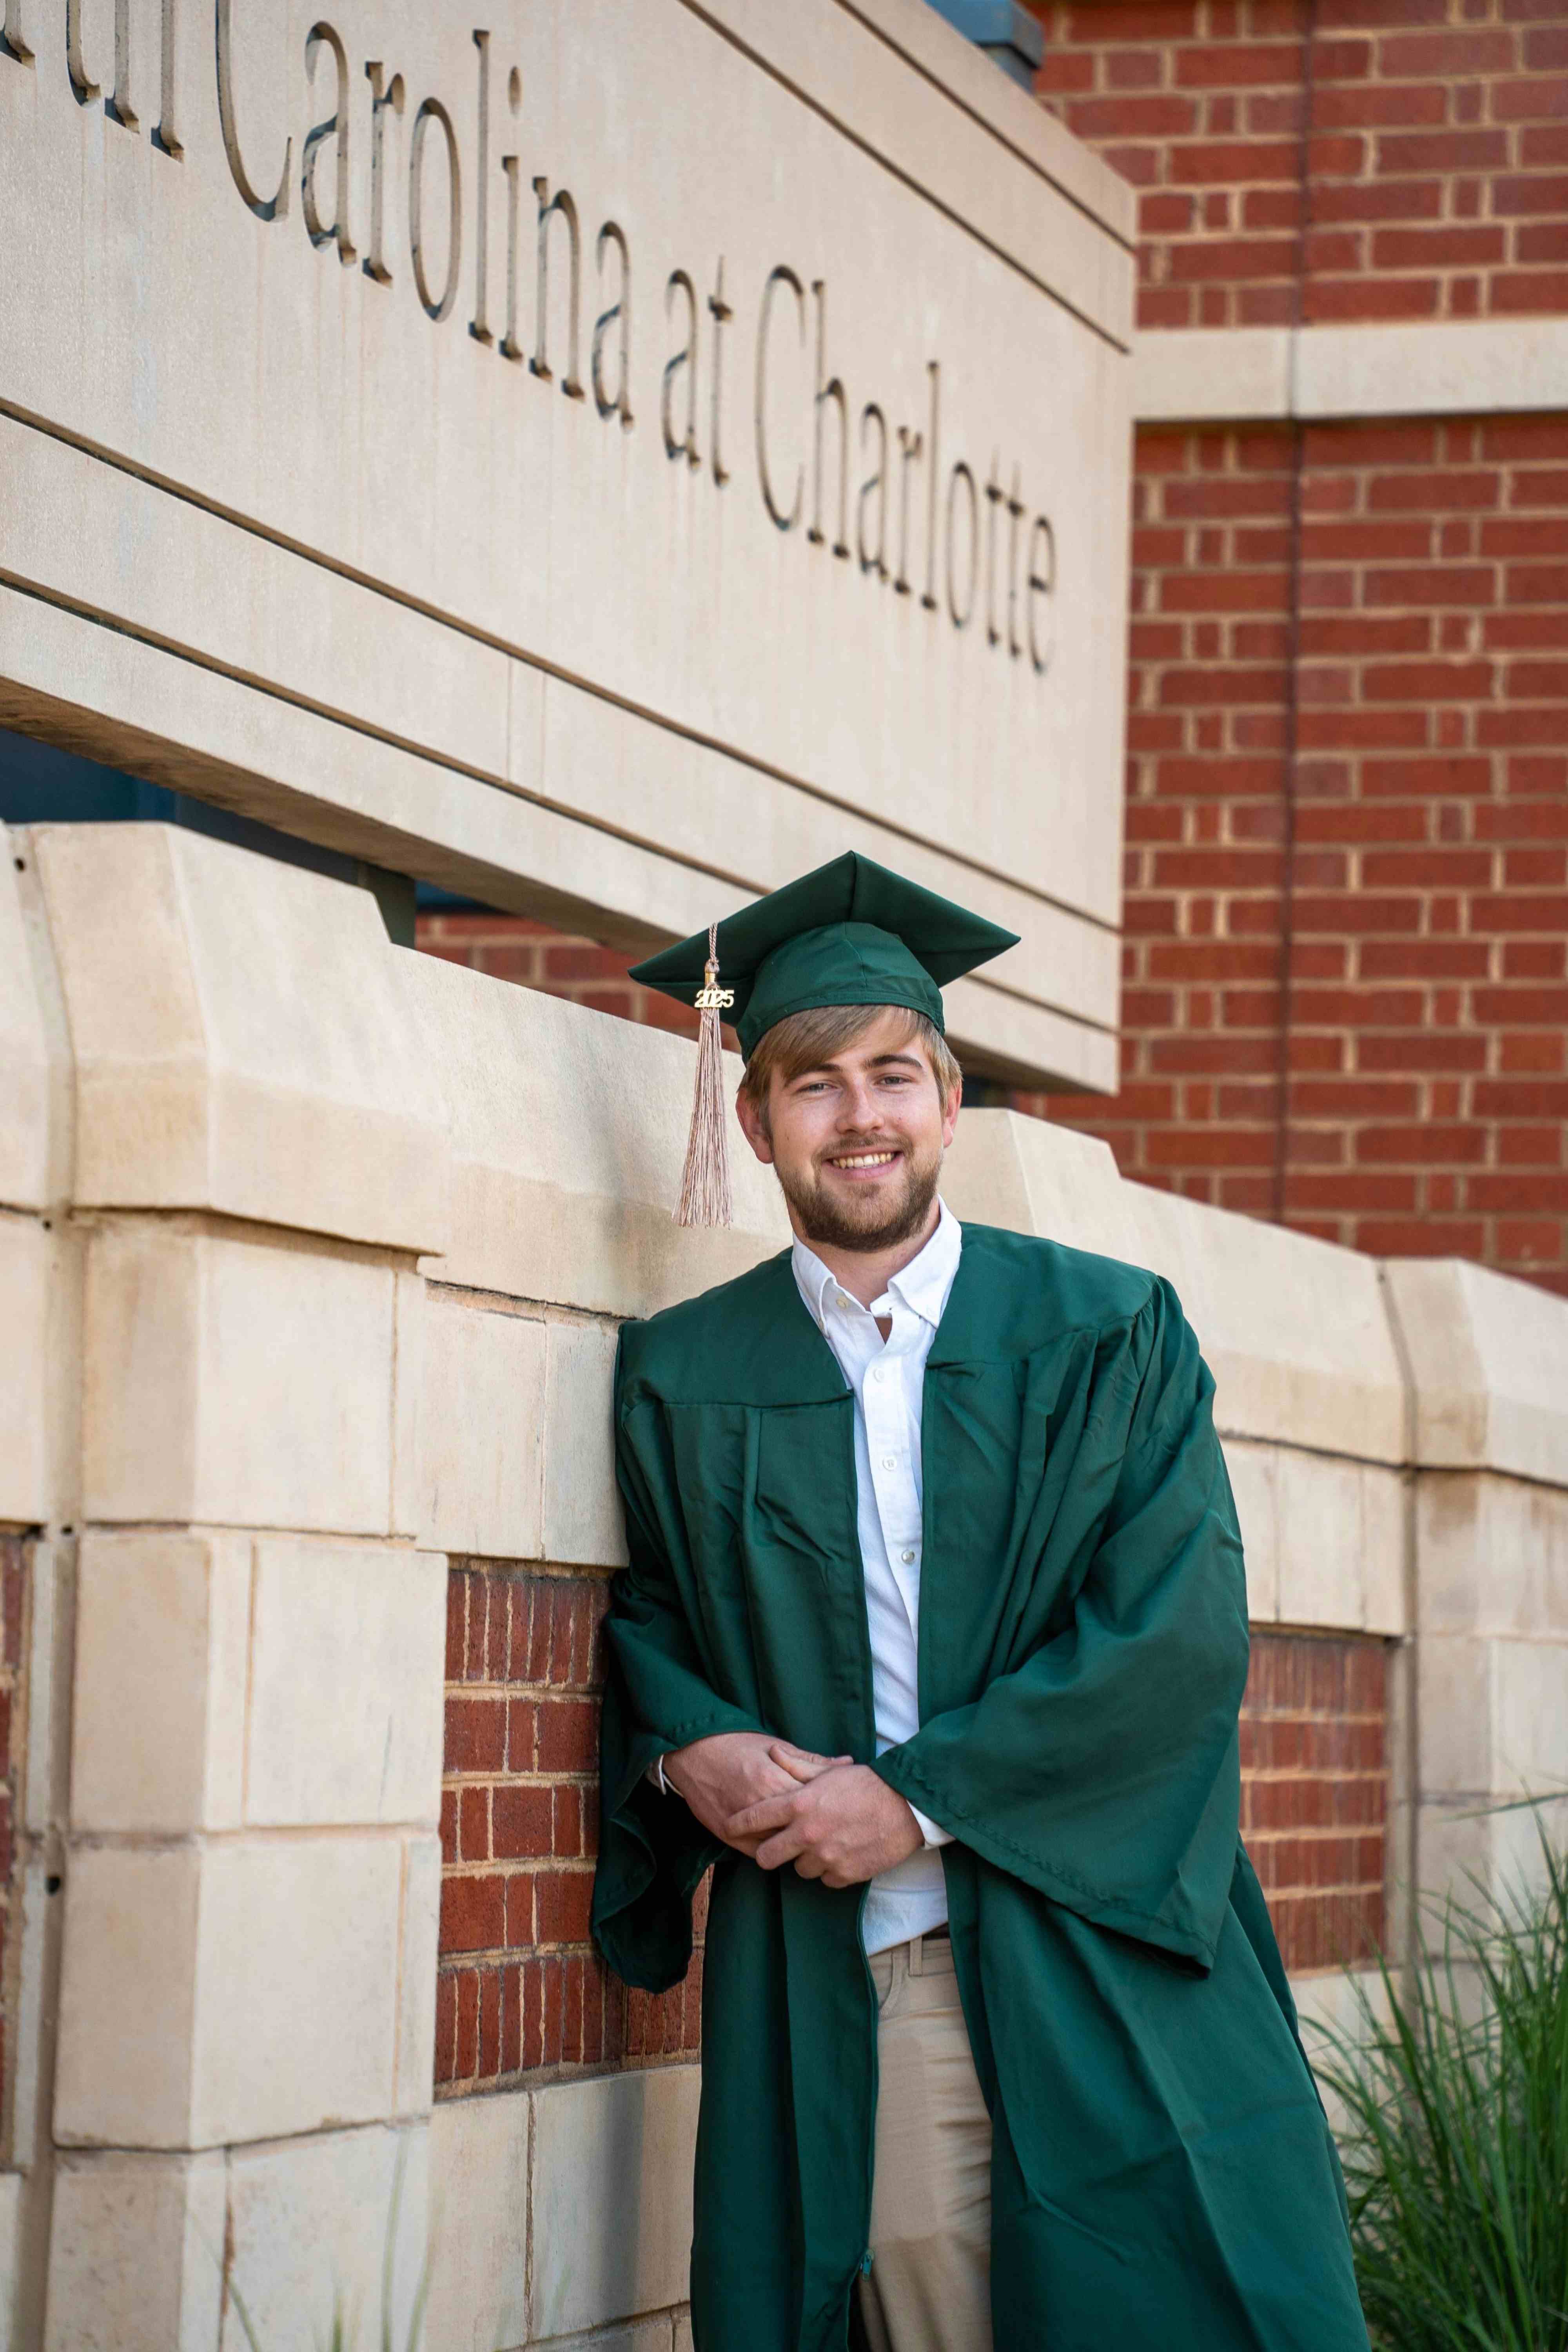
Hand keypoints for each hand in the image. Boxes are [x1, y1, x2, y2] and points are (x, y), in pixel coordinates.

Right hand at [663, 1732, 849, 1852]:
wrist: (694, 1752)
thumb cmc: (738, 1745)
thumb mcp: (777, 1746)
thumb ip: (811, 1761)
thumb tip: (847, 1763)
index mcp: (775, 1780)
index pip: (812, 1804)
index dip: (830, 1810)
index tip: (842, 1812)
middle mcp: (759, 1805)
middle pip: (797, 1830)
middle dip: (815, 1834)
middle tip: (830, 1833)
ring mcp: (741, 1823)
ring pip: (777, 1846)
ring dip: (793, 1847)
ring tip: (810, 1844)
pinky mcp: (726, 1834)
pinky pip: (755, 1852)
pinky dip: (769, 1850)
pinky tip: (782, 1848)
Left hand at [724, 1764, 923, 1887]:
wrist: (905, 1807)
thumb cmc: (866, 1785)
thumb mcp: (828, 1772)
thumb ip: (796, 1766)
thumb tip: (772, 1752)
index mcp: (799, 1805)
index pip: (754, 1818)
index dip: (737, 1823)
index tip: (729, 1826)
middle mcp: (807, 1834)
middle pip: (767, 1857)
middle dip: (768, 1852)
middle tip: (777, 1847)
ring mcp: (825, 1858)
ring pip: (798, 1870)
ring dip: (805, 1860)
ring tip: (822, 1844)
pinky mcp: (843, 1875)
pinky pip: (825, 1879)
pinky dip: (829, 1870)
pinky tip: (841, 1854)